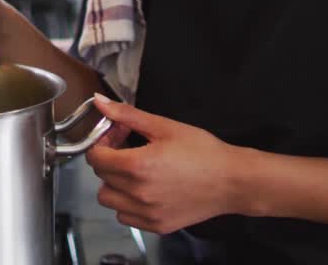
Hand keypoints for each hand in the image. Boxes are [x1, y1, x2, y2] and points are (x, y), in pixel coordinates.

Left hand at [86, 94, 237, 234]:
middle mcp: (137, 193)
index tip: (116, 136)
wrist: (232, 180)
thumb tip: (99, 102)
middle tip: (128, 148)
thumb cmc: (203, 151)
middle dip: (109, 159)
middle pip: (101, 177)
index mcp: (137, 166)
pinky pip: (125, 216)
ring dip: (114, 184)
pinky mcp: (156, 225)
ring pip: (108, 199)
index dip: (102, 142)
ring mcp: (146, 213)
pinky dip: (127, 204)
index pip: (95, 157)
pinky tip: (144, 190)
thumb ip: (128, 115)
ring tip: (135, 171)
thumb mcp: (165, 126)